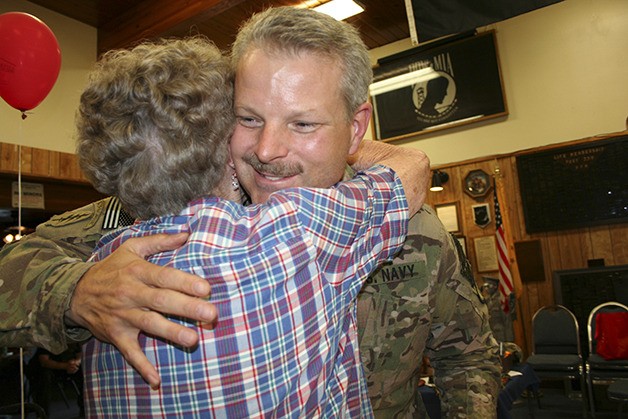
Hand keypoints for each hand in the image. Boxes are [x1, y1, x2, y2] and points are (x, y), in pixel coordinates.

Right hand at [67, 232, 217, 388]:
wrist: (75, 292)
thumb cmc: (112, 269)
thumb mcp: (131, 248)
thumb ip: (160, 240)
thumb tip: (186, 233)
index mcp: (137, 271)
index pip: (164, 276)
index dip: (184, 282)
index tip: (205, 288)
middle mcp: (130, 294)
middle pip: (161, 301)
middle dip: (187, 308)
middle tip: (210, 314)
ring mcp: (123, 316)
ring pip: (149, 325)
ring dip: (171, 333)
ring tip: (193, 340)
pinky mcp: (116, 335)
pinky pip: (129, 352)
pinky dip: (142, 366)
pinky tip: (156, 379)